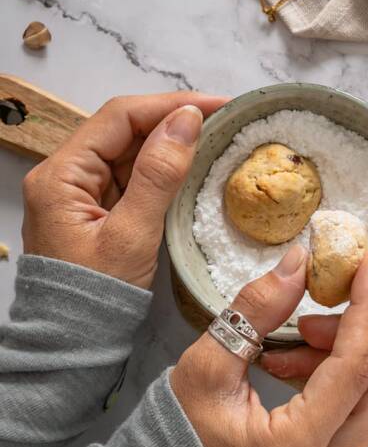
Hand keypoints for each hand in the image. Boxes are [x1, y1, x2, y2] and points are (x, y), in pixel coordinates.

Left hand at [22, 92, 227, 288]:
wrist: (72, 341)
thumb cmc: (97, 294)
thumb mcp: (132, 234)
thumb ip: (159, 174)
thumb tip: (188, 120)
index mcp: (62, 174)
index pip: (120, 117)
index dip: (171, 105)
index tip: (219, 105)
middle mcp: (65, 174)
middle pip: (124, 129)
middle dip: (175, 119)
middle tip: (225, 118)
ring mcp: (79, 190)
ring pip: (130, 149)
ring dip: (172, 141)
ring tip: (217, 135)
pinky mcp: (96, 207)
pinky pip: (132, 174)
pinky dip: (164, 166)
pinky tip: (192, 163)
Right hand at [171, 246, 367, 446]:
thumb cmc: (180, 427)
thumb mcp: (205, 364)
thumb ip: (256, 311)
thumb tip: (300, 264)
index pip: (356, 371)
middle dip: (365, 336)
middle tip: (315, 318)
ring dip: (352, 353)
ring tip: (296, 342)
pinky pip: (365, 406)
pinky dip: (343, 373)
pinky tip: (298, 363)